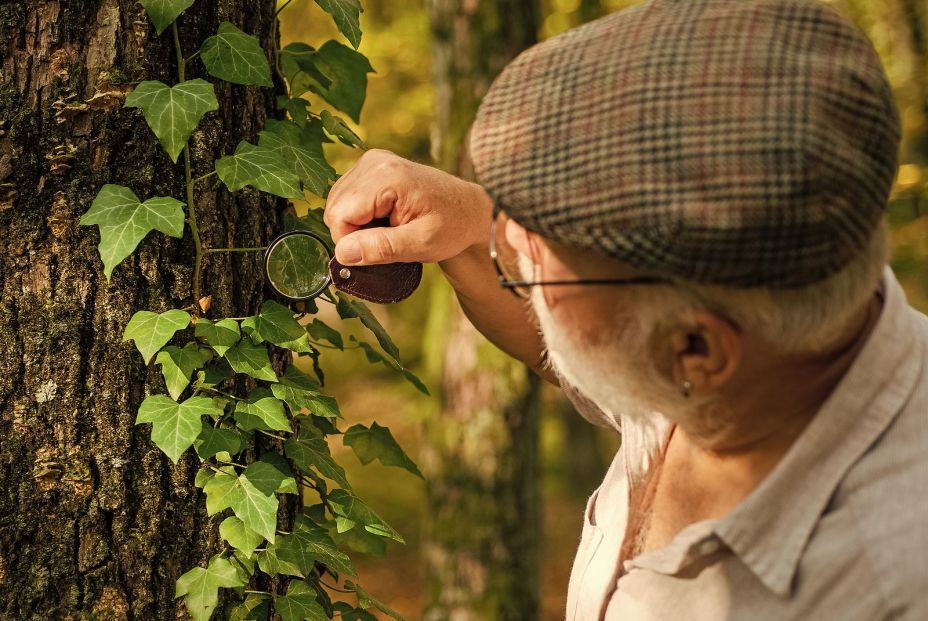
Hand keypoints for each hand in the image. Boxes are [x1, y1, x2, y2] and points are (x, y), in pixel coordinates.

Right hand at [323, 149, 492, 265]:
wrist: (468, 209)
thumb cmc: (451, 227)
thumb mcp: (421, 244)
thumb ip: (381, 248)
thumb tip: (343, 253)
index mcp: (386, 176)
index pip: (339, 216)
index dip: (352, 242)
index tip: (382, 248)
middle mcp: (374, 161)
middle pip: (335, 209)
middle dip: (355, 233)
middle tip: (390, 238)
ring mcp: (372, 161)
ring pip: (337, 204)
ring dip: (358, 225)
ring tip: (391, 228)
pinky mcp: (372, 166)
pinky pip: (347, 198)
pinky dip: (361, 215)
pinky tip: (386, 218)